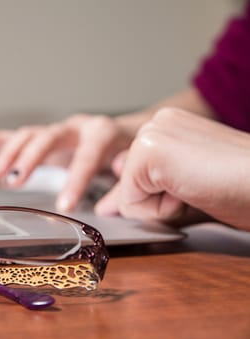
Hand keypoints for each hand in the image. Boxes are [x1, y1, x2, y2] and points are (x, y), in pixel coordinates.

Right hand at [0, 114, 132, 211]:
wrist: (129, 133)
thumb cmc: (131, 153)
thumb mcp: (136, 165)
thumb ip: (125, 183)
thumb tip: (112, 203)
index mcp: (101, 133)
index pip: (86, 156)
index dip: (75, 180)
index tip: (64, 206)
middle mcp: (75, 127)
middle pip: (47, 138)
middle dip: (30, 159)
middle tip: (15, 182)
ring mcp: (57, 131)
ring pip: (28, 136)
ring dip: (10, 154)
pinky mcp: (45, 137)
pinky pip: (17, 135)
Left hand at [95, 108, 249, 230]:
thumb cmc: (245, 189)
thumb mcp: (186, 191)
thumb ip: (145, 196)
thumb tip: (107, 207)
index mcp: (168, 128)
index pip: (137, 178)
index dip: (164, 197)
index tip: (197, 183)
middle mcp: (156, 123)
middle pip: (130, 188)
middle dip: (162, 202)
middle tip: (203, 186)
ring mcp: (151, 133)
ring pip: (130, 197)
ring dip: (163, 206)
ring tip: (200, 188)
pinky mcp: (149, 151)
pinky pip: (132, 203)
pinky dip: (162, 210)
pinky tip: (193, 190)